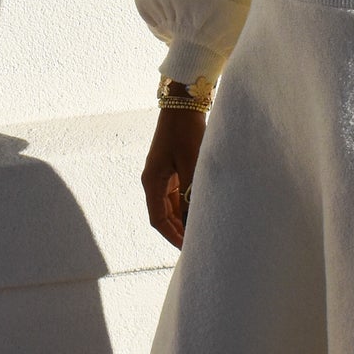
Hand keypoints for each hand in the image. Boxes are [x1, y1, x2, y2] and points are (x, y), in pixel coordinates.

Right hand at [143, 107, 205, 248]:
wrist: (183, 104)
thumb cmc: (186, 132)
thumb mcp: (191, 162)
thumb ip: (191, 190)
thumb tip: (195, 217)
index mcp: (153, 181)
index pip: (159, 220)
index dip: (172, 237)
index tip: (188, 250)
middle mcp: (154, 181)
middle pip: (164, 216)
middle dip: (178, 233)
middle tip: (198, 245)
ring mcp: (163, 175)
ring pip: (171, 207)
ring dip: (183, 221)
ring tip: (201, 232)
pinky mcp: (172, 169)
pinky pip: (177, 196)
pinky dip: (186, 207)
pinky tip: (200, 213)